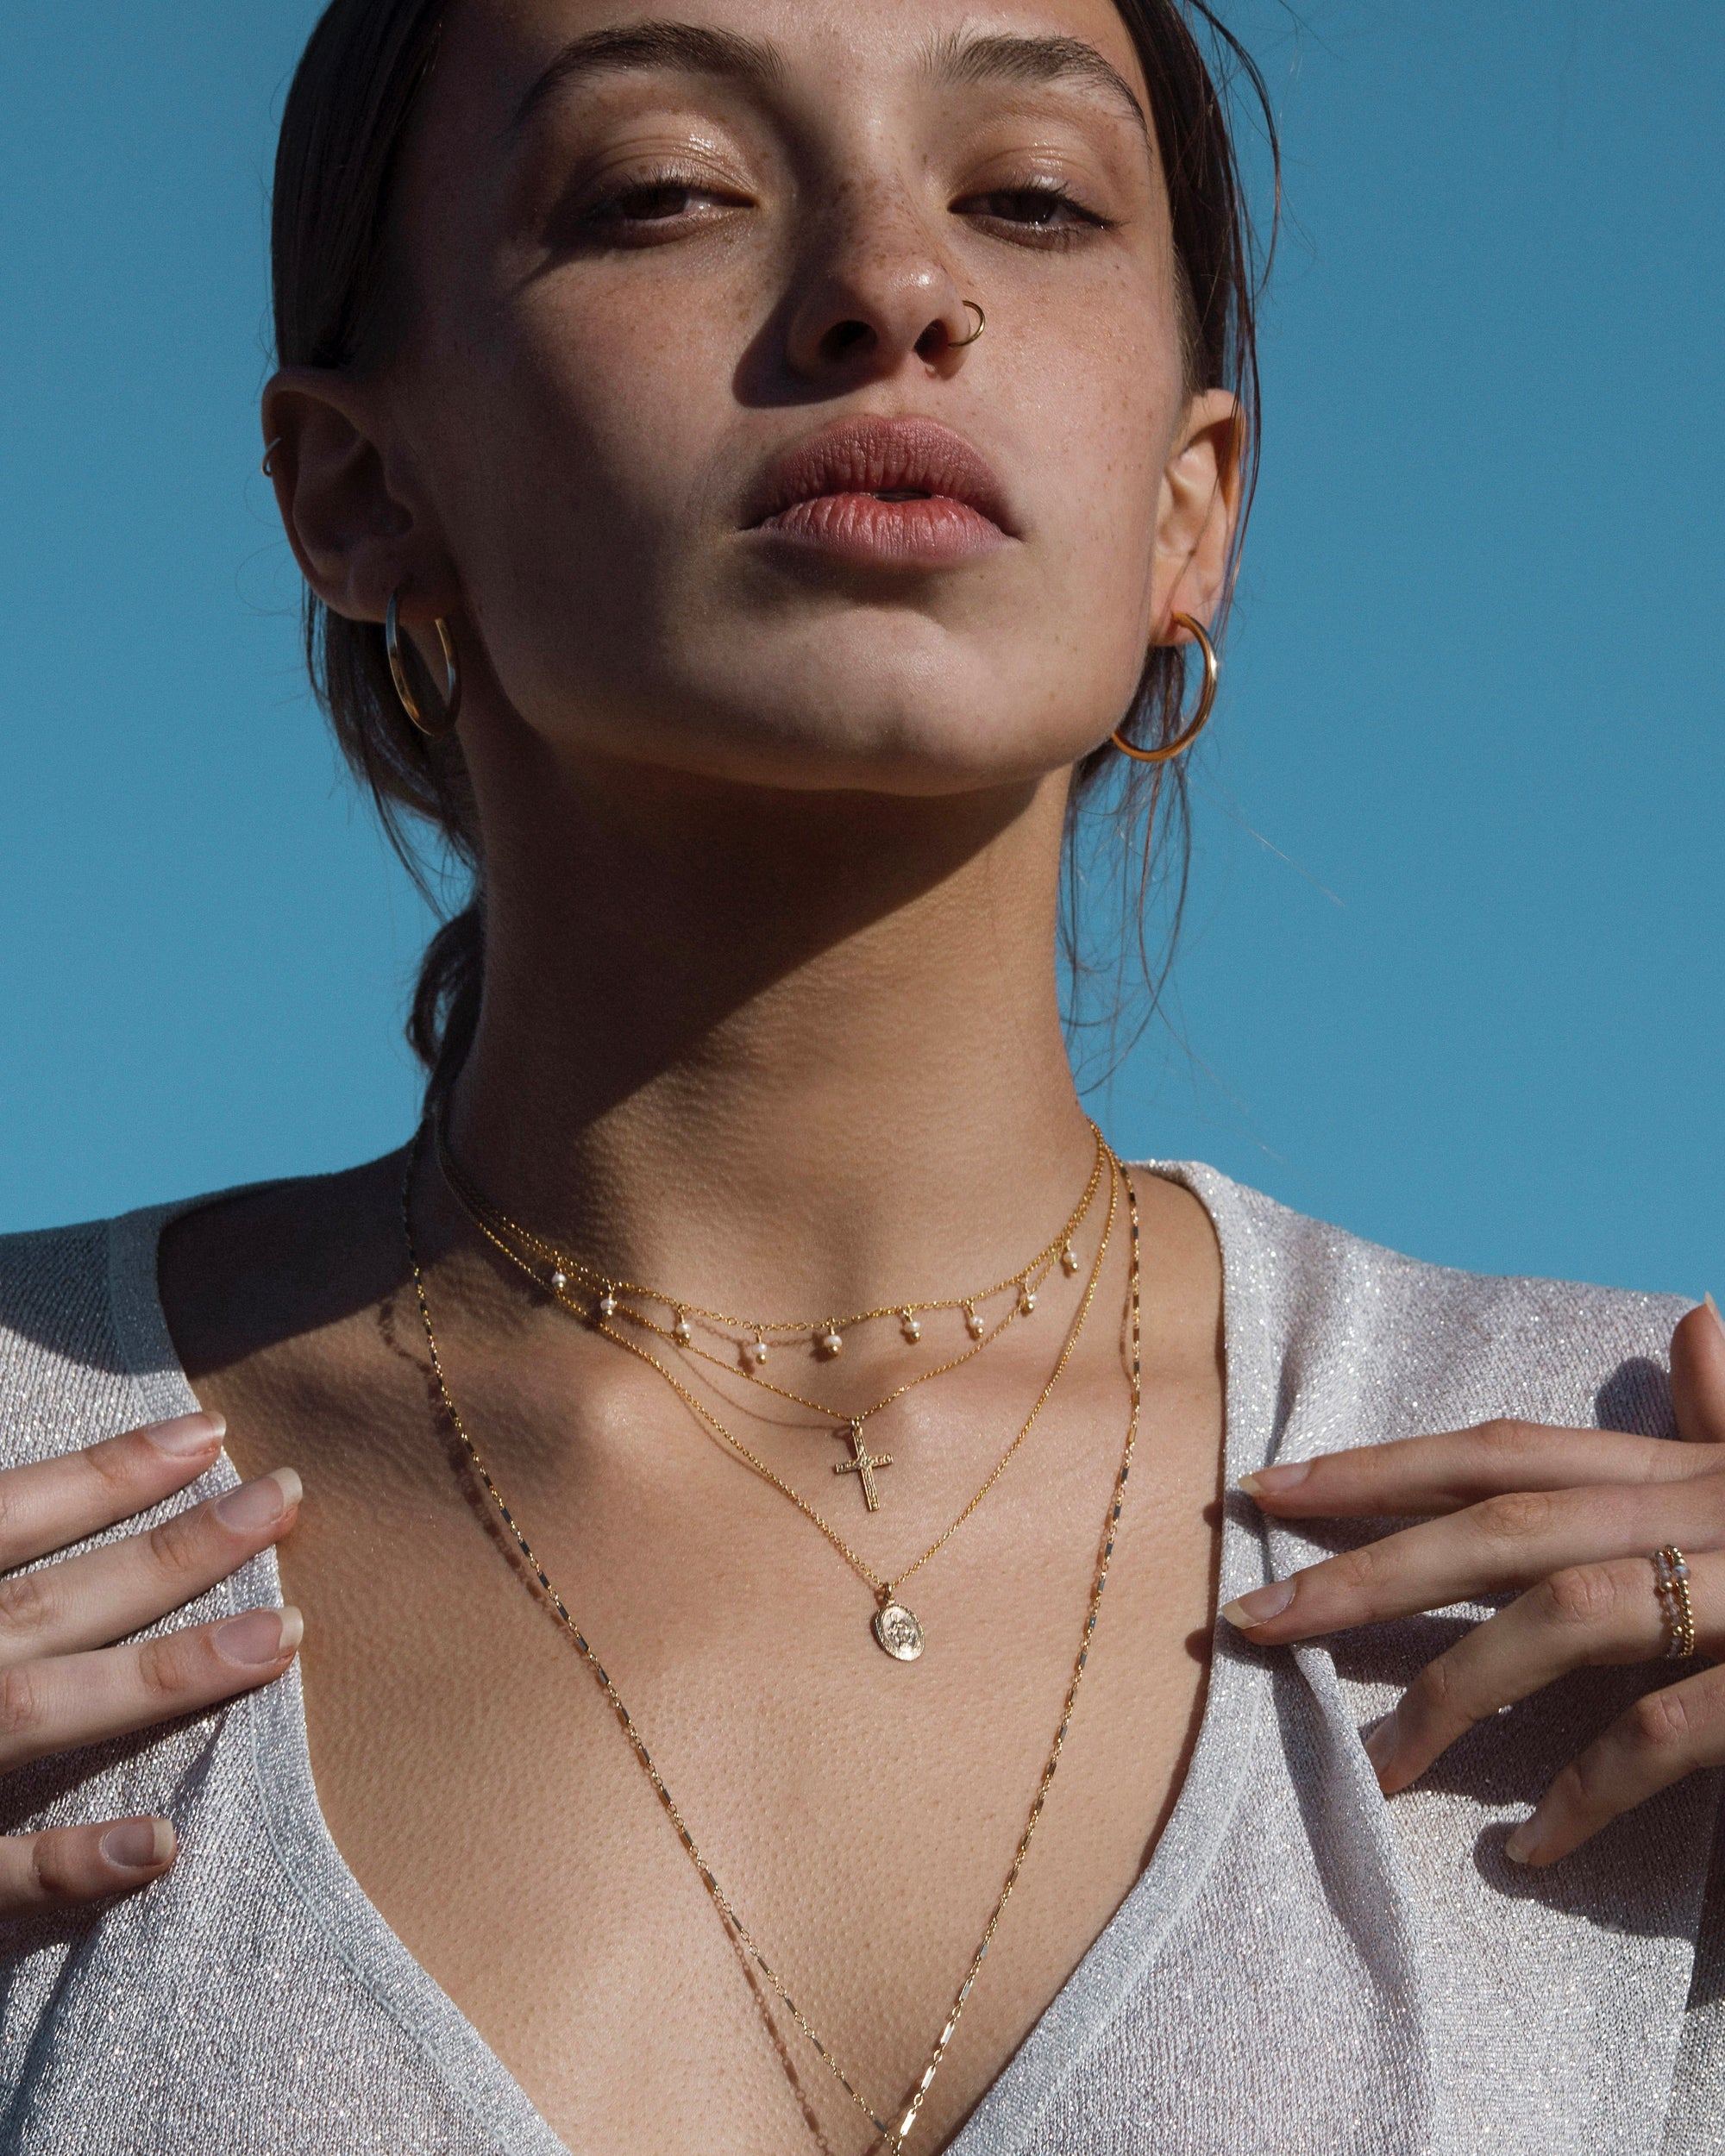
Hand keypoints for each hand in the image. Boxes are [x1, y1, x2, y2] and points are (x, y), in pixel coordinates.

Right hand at [0, 1412, 300, 1912]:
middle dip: (176, 1548)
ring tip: (285, 1636)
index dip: (105, 1472)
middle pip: (53, 1598)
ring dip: (167, 1674)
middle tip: (287, 1494)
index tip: (207, 1431)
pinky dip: (70, 1863)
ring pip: (42, 1709)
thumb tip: (26, 1510)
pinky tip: (165, 1842)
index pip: (5, 1516)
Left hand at [1224, 1296, 1724, 1866]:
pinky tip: (1530, 1851)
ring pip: (1567, 1620)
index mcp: (1692, 1467)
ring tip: (1373, 1771)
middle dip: (1365, 1566)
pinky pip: (1674, 1737)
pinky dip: (1593, 1795)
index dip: (1381, 1463)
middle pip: (1500, 1523)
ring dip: (1455, 1695)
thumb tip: (1694, 1327)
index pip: (1505, 1449)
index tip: (1265, 1488)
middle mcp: (1705, 1509)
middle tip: (1248, 1623)